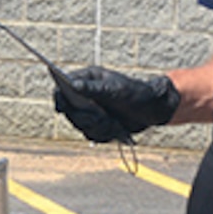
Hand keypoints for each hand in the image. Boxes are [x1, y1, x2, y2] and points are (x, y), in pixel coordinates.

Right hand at [53, 67, 179, 143]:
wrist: (152, 110)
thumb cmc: (136, 93)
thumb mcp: (115, 89)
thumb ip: (93, 88)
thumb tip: (73, 84)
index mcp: (87, 79)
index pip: (63, 87)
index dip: (60, 97)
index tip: (62, 107)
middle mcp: (85, 94)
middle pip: (69, 110)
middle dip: (87, 116)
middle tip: (102, 116)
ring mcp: (90, 110)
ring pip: (80, 124)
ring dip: (98, 127)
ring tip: (113, 123)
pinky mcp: (96, 124)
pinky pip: (91, 134)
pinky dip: (103, 134)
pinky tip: (115, 128)